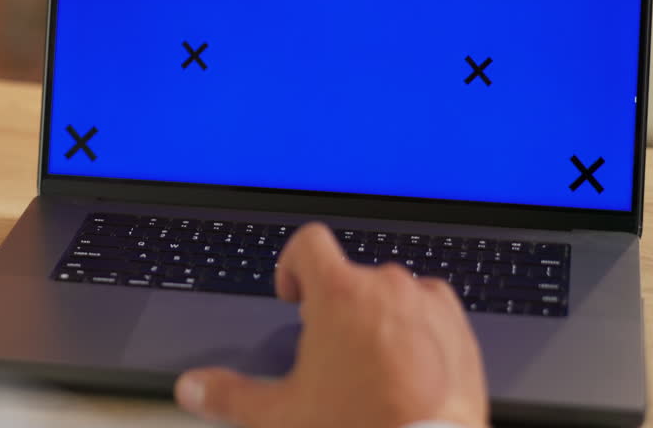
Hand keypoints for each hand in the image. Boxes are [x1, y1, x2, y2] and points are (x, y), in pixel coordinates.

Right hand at [174, 223, 487, 427]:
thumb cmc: (361, 427)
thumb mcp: (282, 415)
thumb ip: (230, 395)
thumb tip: (193, 389)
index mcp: (339, 292)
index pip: (309, 243)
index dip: (293, 265)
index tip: (295, 294)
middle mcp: (387, 287)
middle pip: (350, 275)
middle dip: (337, 305)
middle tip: (331, 351)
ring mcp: (428, 305)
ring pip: (394, 293)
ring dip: (380, 315)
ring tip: (372, 363)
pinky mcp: (460, 328)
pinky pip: (432, 312)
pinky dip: (419, 330)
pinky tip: (408, 369)